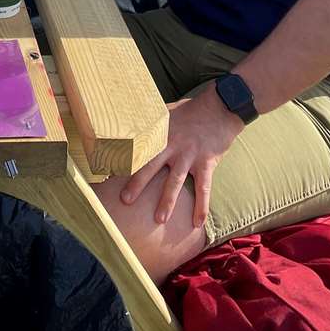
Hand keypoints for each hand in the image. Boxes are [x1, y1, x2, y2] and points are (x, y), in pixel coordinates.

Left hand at [119, 87, 244, 228]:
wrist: (221, 107)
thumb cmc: (192, 110)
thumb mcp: (167, 111)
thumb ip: (150, 119)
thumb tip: (129, 118)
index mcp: (160, 134)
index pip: (139, 149)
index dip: (125, 160)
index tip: (109, 172)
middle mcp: (173, 146)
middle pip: (152, 167)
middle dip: (138, 184)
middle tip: (125, 200)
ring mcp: (190, 156)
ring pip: (176, 182)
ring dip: (167, 201)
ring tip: (159, 219)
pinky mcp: (207, 163)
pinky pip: (204, 188)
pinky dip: (201, 206)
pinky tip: (197, 223)